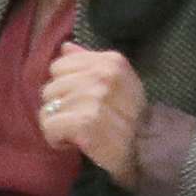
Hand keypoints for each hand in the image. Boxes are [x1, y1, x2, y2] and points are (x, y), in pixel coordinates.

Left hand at [39, 46, 146, 188]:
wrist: (147, 148)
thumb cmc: (130, 116)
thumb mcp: (118, 81)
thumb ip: (89, 62)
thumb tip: (65, 47)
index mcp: (110, 61)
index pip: (58, 66)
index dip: (66, 88)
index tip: (81, 102)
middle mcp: (102, 75)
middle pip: (50, 88)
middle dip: (60, 107)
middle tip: (81, 120)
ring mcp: (93, 98)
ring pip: (47, 109)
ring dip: (59, 125)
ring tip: (79, 132)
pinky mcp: (85, 123)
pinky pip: (49, 127)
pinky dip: (56, 139)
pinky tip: (73, 143)